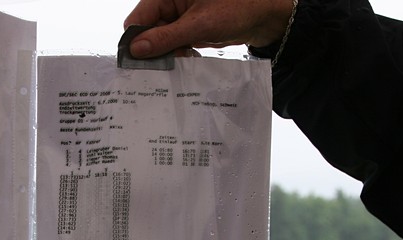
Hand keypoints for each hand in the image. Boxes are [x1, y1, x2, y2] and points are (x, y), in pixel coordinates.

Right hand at [123, 0, 293, 57]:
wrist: (267, 16)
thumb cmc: (239, 7)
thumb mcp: (200, 24)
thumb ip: (166, 37)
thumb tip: (137, 49)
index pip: (139, 17)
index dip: (135, 40)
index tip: (136, 63)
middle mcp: (172, 3)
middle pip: (148, 31)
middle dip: (152, 51)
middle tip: (157, 71)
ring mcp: (180, 18)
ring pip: (160, 41)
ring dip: (166, 56)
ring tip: (176, 65)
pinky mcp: (190, 30)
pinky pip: (174, 45)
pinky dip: (177, 56)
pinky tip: (185, 63)